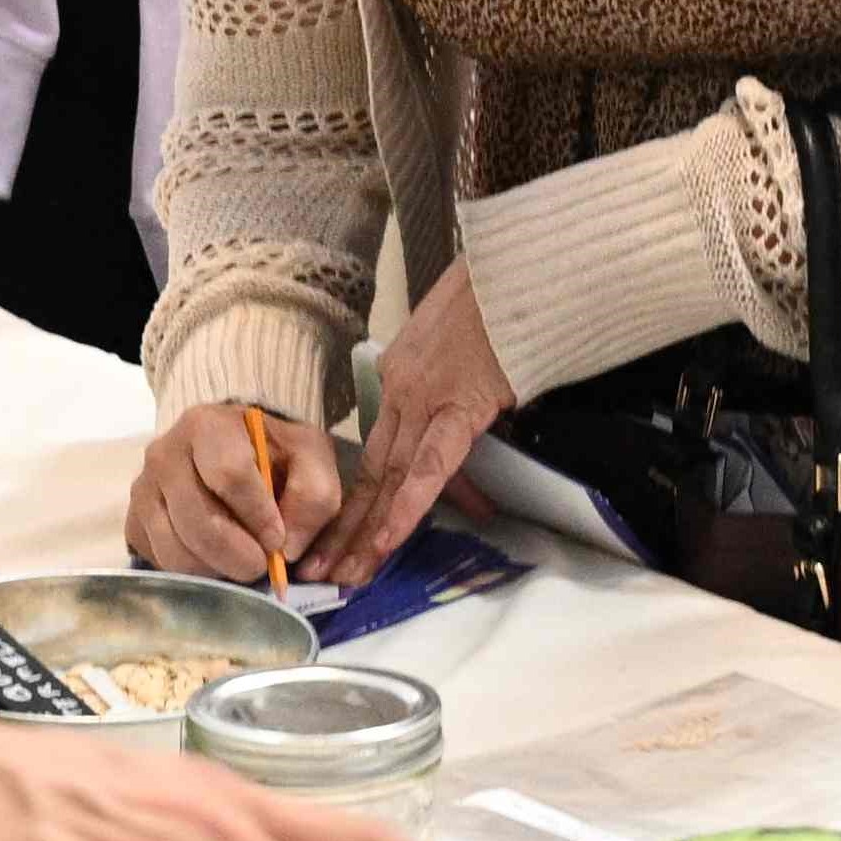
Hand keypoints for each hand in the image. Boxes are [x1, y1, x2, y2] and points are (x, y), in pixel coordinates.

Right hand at [129, 392, 345, 586]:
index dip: (258, 516)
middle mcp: (163, 454)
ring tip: (240, 564)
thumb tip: (288, 548)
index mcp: (206, 426)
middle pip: (198, 521)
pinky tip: (215, 561)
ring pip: (174, 550)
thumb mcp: (308, 458)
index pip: (229, 475)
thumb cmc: (271, 452)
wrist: (229, 447)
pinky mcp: (133, 523)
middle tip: (261, 566)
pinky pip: (160, 562)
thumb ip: (313, 496)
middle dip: (237, 556)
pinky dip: (193, 574)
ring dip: (216, 570)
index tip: (278, 540)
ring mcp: (143, 491)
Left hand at [310, 265, 510, 586]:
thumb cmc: (501, 296)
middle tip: (319, 574)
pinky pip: (429, 468)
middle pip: (369, 474)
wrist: (521, 264)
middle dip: (344, 530)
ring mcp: (426, 398)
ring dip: (364, 533)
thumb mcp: (461, 343)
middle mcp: (402, 390)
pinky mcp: (460, 405)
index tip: (334, 537)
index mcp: (401, 376)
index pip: (374, 452)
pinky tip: (388, 540)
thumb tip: (462, 431)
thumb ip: (452, 390)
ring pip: (388, 479)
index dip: (353, 499)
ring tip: (343, 575)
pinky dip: (406, 507)